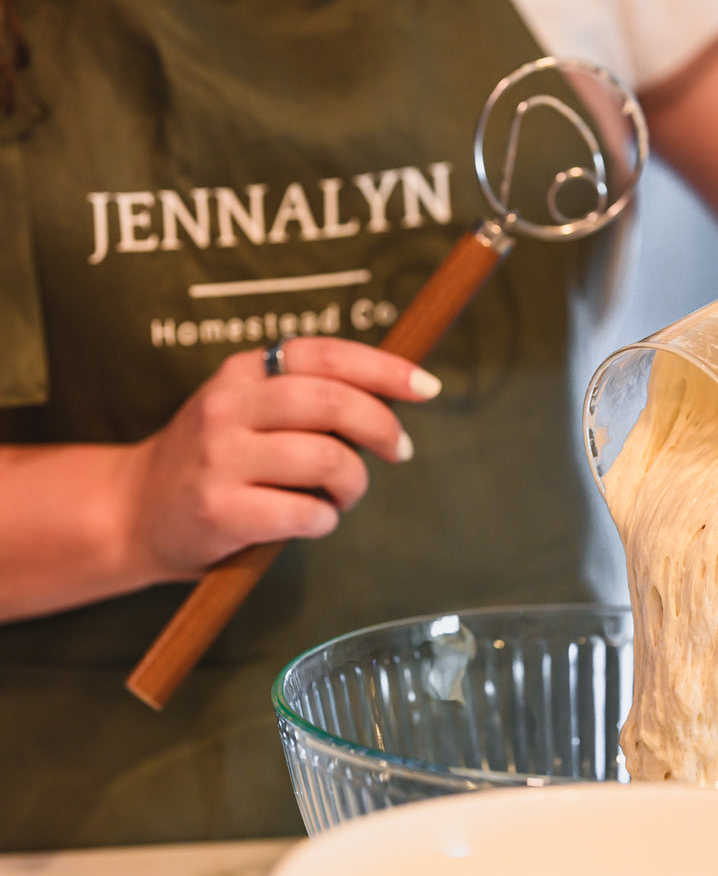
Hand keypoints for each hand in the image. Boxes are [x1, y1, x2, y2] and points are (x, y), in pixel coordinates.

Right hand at [123, 338, 440, 577]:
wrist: (133, 511)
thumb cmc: (214, 462)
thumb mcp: (247, 408)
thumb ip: (304, 396)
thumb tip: (391, 393)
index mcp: (243, 371)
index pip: (326, 354)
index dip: (385, 369)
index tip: (426, 387)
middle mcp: (229, 406)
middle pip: (333, 402)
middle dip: (382, 428)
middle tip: (398, 451)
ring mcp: (221, 457)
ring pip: (326, 458)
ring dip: (353, 483)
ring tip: (340, 496)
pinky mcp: (220, 509)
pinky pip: (305, 513)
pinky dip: (324, 520)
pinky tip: (311, 521)